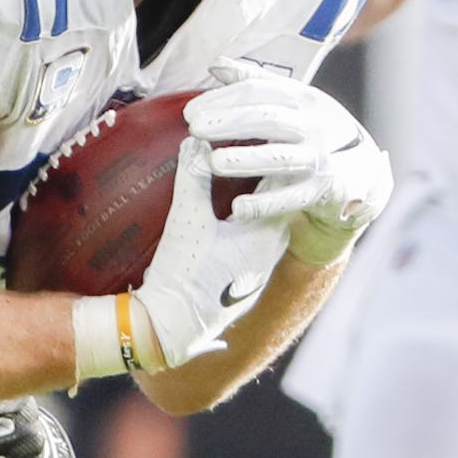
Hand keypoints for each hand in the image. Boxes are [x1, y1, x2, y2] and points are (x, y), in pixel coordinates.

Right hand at [129, 133, 289, 368]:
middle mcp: (275, 246)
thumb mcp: (187, 220)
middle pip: (280, 197)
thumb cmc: (183, 276)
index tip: (264, 127)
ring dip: (255, 193)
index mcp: (271, 230)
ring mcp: (261, 263)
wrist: (171, 330)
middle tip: (252, 140)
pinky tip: (224, 204)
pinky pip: (252, 234)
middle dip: (267, 168)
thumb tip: (197, 140)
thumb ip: (194, 177)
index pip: (286, 178)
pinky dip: (244, 213)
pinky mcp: (244, 275)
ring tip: (239, 168)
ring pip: (267, 216)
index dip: (274, 150)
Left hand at [191, 77, 390, 265]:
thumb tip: (215, 66)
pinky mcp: (322, 190)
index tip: (190, 111)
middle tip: (197, 128)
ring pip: (280, 157)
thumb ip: (253, 83)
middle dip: (231, 122)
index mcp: (302, 98)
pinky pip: (291, 197)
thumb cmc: (313, 132)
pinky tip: (239, 208)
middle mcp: (312, 124)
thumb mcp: (292, 102)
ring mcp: (319, 157)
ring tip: (214, 162)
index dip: (224, 98)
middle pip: (269, 118)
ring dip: (247, 160)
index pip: (260, 90)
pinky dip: (265, 204)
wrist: (360, 172)